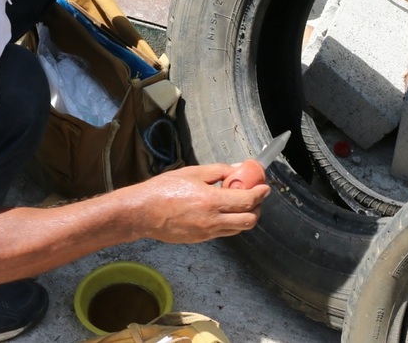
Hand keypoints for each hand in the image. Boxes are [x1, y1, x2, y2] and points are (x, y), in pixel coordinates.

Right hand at [120, 163, 269, 243]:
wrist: (143, 212)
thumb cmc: (164, 189)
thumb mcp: (192, 172)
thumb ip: (218, 171)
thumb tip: (237, 169)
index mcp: (211, 200)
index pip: (247, 200)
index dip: (260, 193)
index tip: (264, 187)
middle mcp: (213, 220)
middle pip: (249, 220)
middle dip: (257, 208)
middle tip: (255, 196)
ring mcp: (207, 232)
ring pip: (238, 229)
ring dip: (245, 217)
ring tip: (239, 203)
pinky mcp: (201, 239)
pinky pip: (223, 232)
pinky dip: (230, 222)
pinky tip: (222, 211)